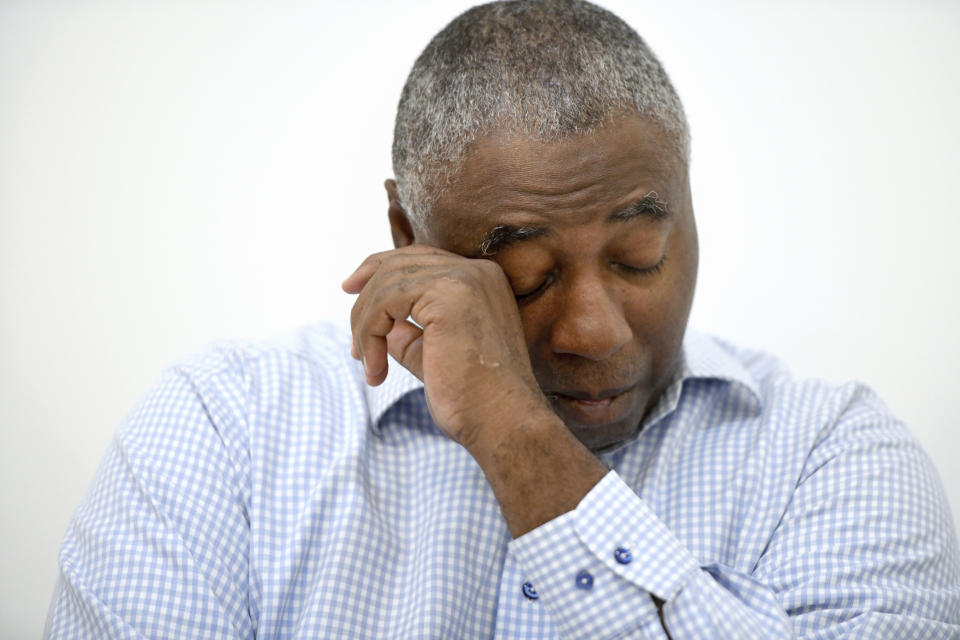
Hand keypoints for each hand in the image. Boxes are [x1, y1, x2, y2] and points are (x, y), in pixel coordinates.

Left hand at [342, 245, 548, 449]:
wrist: (502, 423)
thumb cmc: (474, 400)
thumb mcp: (432, 355)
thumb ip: (408, 333)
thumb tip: (379, 325)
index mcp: (481, 281)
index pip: (420, 260)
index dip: (379, 271)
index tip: (352, 293)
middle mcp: (478, 271)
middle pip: (400, 262)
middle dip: (365, 296)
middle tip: (353, 344)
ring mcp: (466, 278)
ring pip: (388, 281)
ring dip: (366, 325)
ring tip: (369, 365)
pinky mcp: (450, 293)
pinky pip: (386, 299)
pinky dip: (370, 333)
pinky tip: (376, 369)